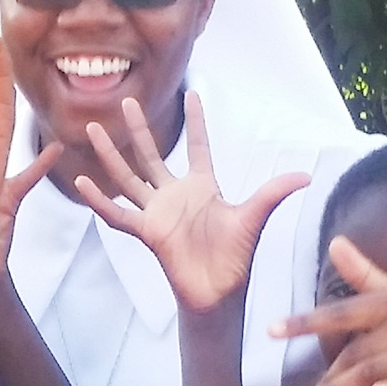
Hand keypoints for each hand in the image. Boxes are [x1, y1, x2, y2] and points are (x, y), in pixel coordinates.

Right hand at [74, 94, 308, 311]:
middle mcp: (176, 195)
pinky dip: (99, 200)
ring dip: (111, 155)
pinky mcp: (147, 232)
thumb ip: (273, 193)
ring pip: (128, 177)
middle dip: (139, 129)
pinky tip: (82, 183)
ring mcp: (158, 212)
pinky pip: (118, 214)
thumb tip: (305, 176)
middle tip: (126, 102)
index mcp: (202, 186)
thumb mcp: (254, 217)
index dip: (196, 121)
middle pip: (151, 155)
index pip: (198, 146)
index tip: (192, 93)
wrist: (219, 292)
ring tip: (93, 130)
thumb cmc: (235, 257)